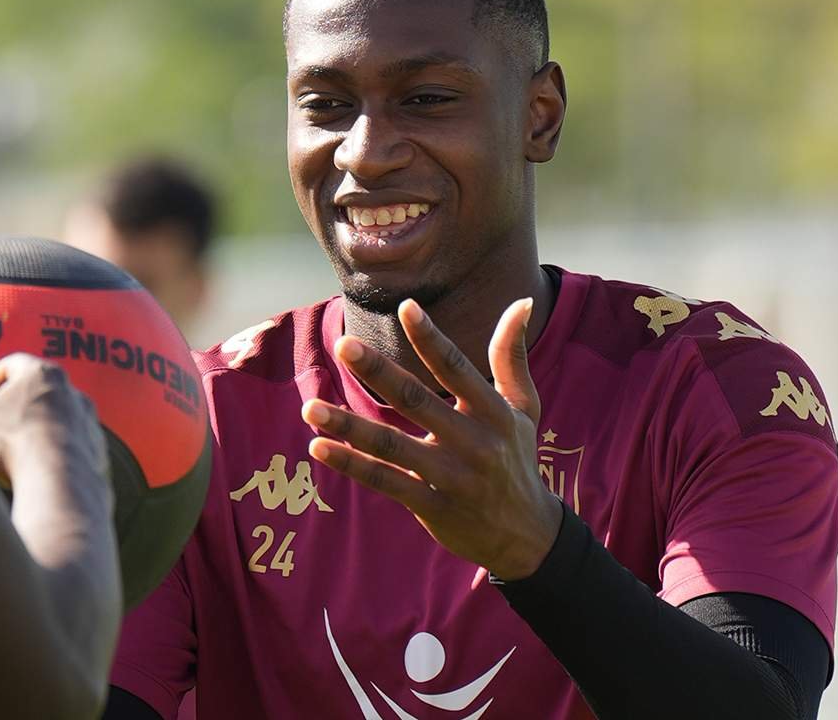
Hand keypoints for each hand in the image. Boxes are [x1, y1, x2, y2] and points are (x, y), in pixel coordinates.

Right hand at [0, 354, 108, 492]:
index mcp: (42, 373)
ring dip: (30, 432)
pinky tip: (31, 473)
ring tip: (8, 453)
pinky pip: (67, 450)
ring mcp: (89, 424)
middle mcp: (73, 393)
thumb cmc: (9, 444)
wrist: (58, 487)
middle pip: (33, 394)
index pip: (8, 366)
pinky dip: (49, 456)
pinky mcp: (98, 455)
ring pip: (52, 422)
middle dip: (7, 407)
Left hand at [300, 298, 562, 579]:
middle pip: (417, 401)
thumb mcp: (523, 408)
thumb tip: (521, 300)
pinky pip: (386, 482)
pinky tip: (319, 447)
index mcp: (493, 413)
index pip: (457, 369)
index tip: (405, 307)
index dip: (431, 339)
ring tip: (309, 408)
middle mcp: (473, 442)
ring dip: (348, 426)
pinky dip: (352, 465)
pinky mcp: (433, 506)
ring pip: (392, 446)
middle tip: (342, 345)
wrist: (527, 536)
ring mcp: (452, 477)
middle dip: (378, 372)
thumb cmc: (516, 458)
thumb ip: (511, 356)